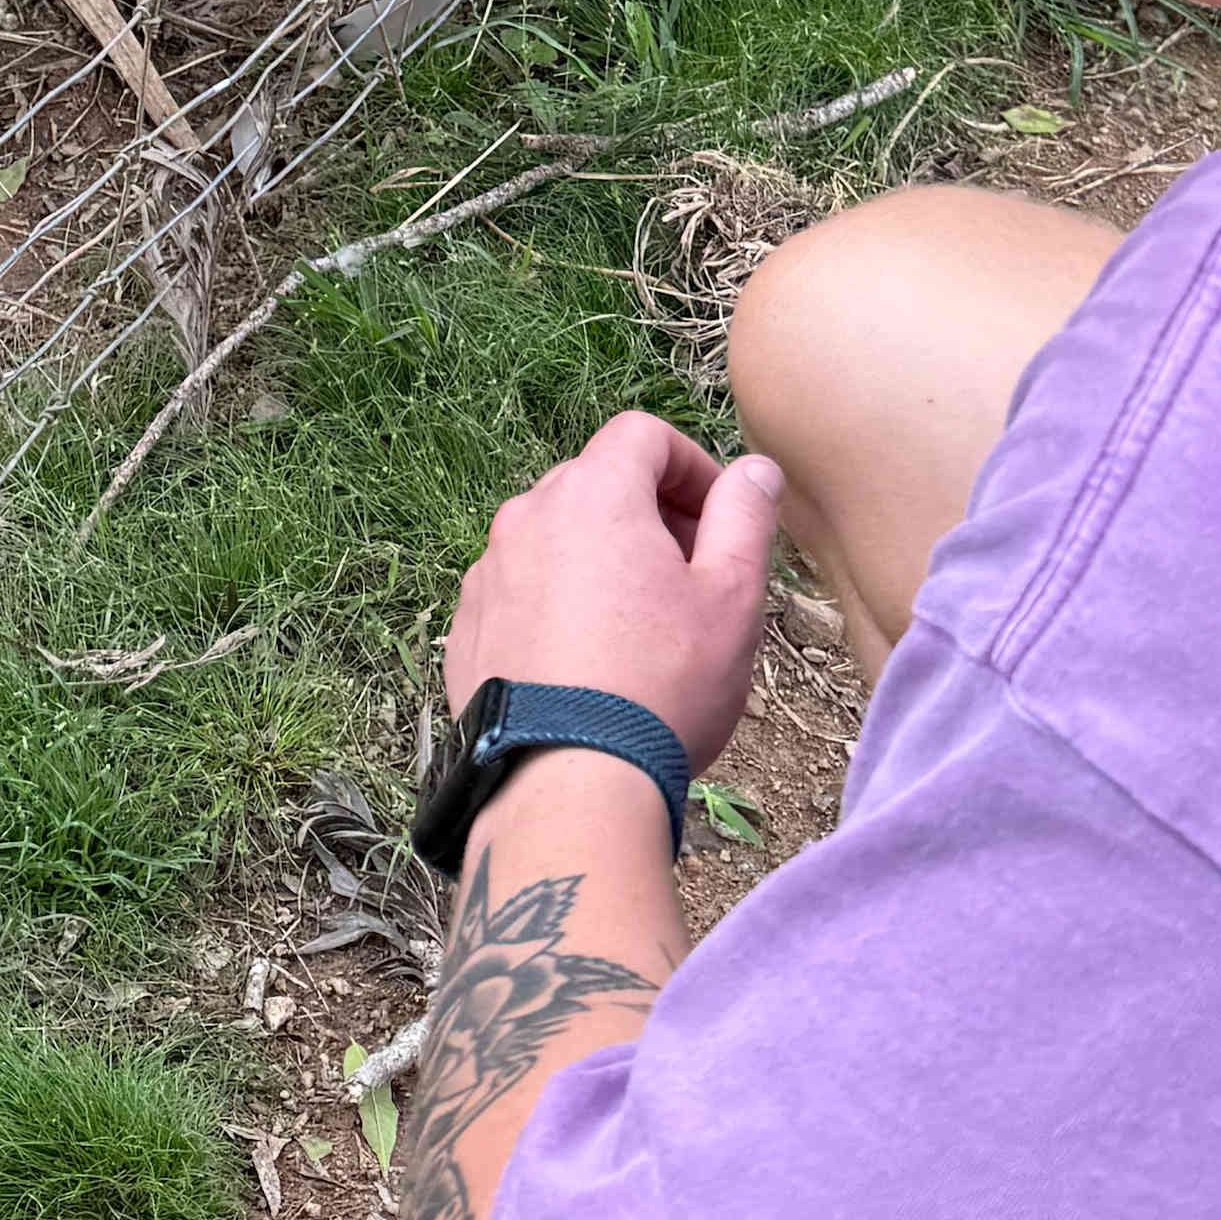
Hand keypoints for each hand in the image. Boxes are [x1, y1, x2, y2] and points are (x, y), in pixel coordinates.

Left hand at [445, 411, 781, 772]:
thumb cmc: (662, 686)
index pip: (642, 434)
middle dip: (650, 514)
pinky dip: (558, 604)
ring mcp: (488, 572)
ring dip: (602, 560)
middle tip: (692, 578)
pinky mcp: (467, 626)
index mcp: (593, 494)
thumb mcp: (732, 599)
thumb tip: (753, 471)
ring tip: (641, 629)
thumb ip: (745, 518)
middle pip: (597, 483)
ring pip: (556, 538)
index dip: (692, 466)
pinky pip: (522, 589)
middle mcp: (526, 517)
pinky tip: (589, 663)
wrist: (565, 784)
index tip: (719, 519)